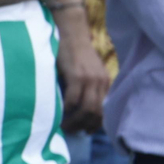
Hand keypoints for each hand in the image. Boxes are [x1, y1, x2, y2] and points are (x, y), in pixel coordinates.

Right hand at [53, 0, 107, 132]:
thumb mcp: (85, 70)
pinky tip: (58, 112)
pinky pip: (73, 100)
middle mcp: (101, 82)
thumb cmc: (73, 50)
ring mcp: (90, 79)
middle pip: (97, 113)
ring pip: (86, 110)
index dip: (95, 124)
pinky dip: (66, 110)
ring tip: (64, 125)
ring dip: (75, 121)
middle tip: (72, 131)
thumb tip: (77, 107)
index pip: (104, 110)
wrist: (70, 31)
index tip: (84, 130)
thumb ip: (85, 86)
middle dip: (84, 126)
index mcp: (105, 82)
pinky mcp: (77, 76)